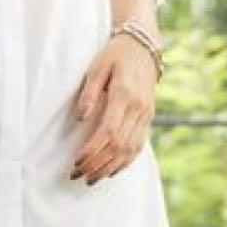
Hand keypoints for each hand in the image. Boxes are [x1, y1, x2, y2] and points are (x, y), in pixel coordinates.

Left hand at [70, 33, 159, 184]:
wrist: (143, 47)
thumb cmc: (115, 54)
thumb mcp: (97, 67)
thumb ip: (88, 92)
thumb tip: (81, 118)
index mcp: (124, 94)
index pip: (109, 130)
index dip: (93, 149)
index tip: (77, 161)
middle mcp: (138, 108)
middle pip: (119, 145)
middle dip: (97, 164)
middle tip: (77, 175)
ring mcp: (146, 115)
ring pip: (130, 150)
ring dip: (110, 168)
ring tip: (91, 179)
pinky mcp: (148, 118)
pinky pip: (139, 146)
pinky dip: (125, 162)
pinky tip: (111, 170)